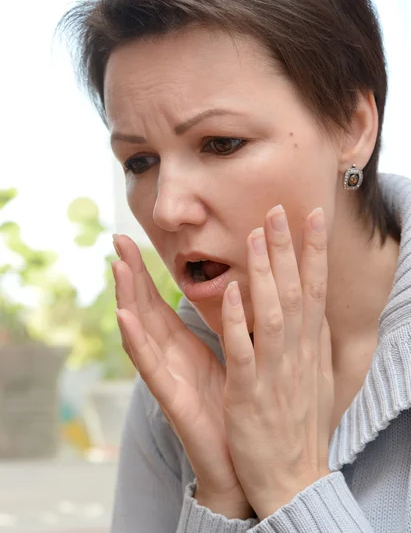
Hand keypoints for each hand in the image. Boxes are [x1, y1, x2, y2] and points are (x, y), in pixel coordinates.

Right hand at [112, 235, 253, 518]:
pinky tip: (124, 318)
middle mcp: (170, 359)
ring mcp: (168, 379)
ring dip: (128, 299)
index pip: (159, 302)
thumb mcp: (232, 358)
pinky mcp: (172, 401)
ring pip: (142, 333)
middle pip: (145, 310)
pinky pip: (151, 369)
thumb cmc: (235, 409)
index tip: (134, 237)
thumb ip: (226, 327)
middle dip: (131, 275)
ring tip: (118, 267)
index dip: (146, 272)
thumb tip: (235, 293)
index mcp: (184, 347)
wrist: (242, 465)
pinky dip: (136, 342)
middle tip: (118, 238)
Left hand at [221, 206, 333, 519]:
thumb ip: (314, 342)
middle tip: (278, 209)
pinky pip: (244, 352)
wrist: (294, 478)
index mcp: (310, 347)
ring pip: (272, 314)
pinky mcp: (250, 393)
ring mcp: (274, 372)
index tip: (312, 215)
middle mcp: (298, 353)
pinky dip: (239, 322)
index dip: (314, 251)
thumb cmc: (300, 424)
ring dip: (265, 274)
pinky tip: (232, 293)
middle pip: (295, 291)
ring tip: (257, 236)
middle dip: (288, 248)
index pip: (315, 289)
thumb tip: (317, 312)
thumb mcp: (316, 377)